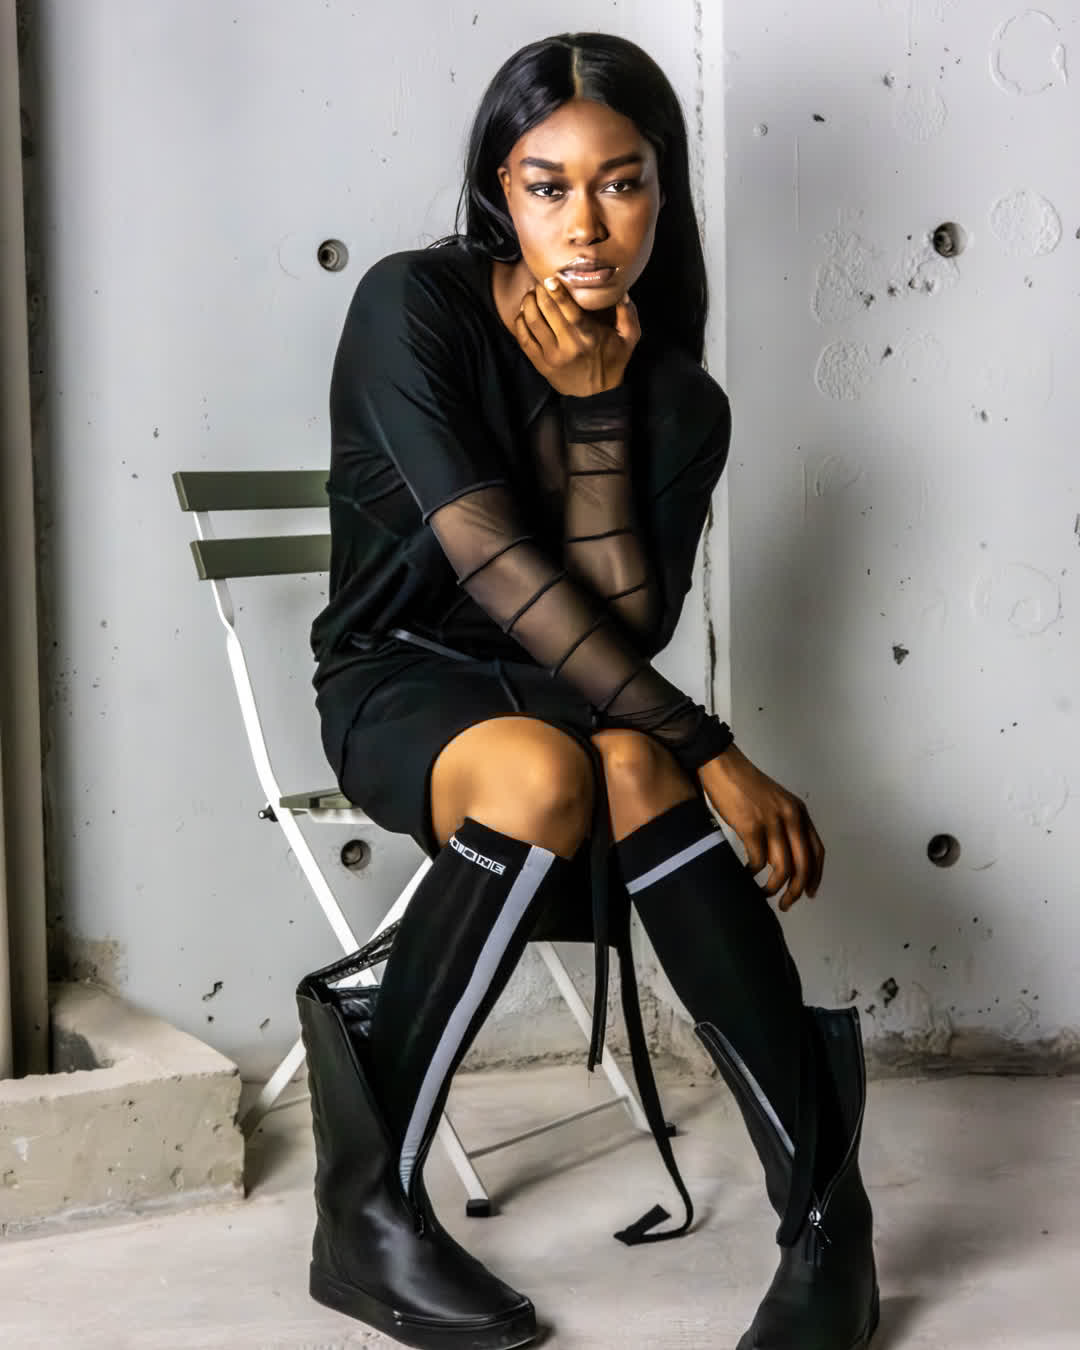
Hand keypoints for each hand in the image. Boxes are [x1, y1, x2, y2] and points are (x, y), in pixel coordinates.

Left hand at [513, 274, 640, 397]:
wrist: (596, 395)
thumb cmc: (612, 362)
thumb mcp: (629, 339)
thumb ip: (628, 314)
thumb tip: (621, 291)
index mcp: (589, 336)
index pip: (569, 309)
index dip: (557, 292)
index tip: (550, 279)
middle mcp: (568, 345)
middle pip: (546, 310)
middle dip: (539, 292)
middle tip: (539, 283)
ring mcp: (551, 355)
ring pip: (532, 321)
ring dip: (528, 303)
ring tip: (531, 295)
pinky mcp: (540, 363)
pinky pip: (523, 338)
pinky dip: (520, 322)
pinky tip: (524, 313)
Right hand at [698, 744, 824, 910]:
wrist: (722, 765)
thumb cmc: (742, 783)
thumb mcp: (774, 801)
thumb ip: (783, 824)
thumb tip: (781, 856)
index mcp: (798, 811)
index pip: (817, 851)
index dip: (816, 875)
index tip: (810, 892)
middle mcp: (791, 817)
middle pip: (804, 865)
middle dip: (796, 890)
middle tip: (786, 904)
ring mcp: (772, 822)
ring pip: (783, 868)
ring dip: (773, 887)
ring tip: (763, 893)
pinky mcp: (751, 827)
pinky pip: (758, 862)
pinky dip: (752, 874)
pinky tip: (745, 875)